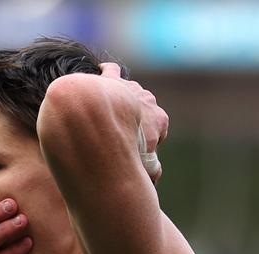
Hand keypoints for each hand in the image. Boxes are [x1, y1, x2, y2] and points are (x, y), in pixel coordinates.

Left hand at [99, 62, 168, 182]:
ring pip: (127, 95)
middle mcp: (149, 101)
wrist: (107, 119)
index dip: (144, 145)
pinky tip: (99, 76)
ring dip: (119, 104)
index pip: (157, 133)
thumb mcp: (145, 164)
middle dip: (133, 124)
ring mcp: (132, 89)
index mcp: (160, 121)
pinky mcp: (112, 80)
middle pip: (142, 114)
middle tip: (116, 139)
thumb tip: (155, 176)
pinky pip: (111, 73)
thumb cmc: (127, 148)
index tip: (133, 152)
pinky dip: (106, 74)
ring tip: (106, 114)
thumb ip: (152, 169)